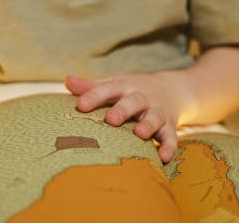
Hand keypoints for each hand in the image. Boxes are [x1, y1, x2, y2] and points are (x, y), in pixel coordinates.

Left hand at [65, 73, 187, 162]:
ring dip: (148, 125)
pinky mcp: (169, 126)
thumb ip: (91, 86)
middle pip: (133, 102)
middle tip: (110, 119)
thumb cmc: (132, 90)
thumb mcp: (114, 84)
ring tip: (140, 134)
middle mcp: (142, 98)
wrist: (171, 90)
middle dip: (123, 110)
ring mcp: (157, 112)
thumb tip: (67, 81)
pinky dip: (169, 146)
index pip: (108, 89)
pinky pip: (171, 137)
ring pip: (154, 117)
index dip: (94, 96)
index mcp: (124, 87)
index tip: (80, 105)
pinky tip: (163, 157)